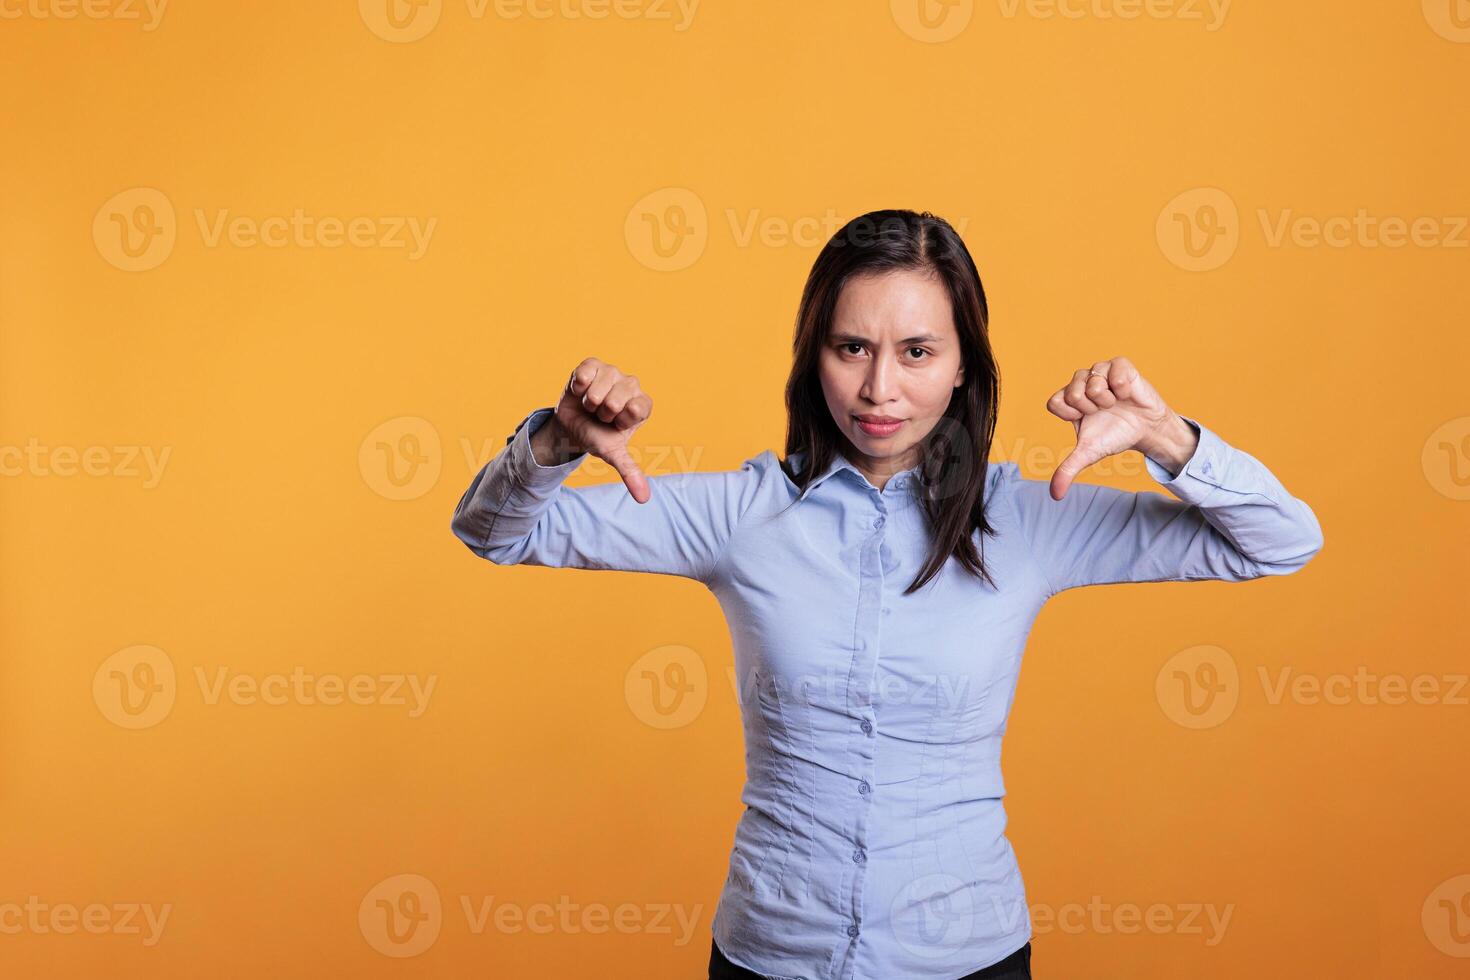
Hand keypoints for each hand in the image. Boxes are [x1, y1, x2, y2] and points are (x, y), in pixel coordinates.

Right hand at [548, 357, 653, 502]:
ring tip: (590, 406)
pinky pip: (585, 373)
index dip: (620, 420)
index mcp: (642, 404)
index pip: (637, 409)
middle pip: (616, 400)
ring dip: (588, 402)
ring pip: (598, 390)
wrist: (572, 426)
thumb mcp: (612, 454)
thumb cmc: (598, 437)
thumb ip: (630, 472)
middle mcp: (631, 385)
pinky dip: (578, 386)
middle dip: (602, 413)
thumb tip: (643, 499)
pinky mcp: (593, 364)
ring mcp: (613, 372)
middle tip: (599, 415)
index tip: (614, 424)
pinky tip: (579, 391)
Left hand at [1044, 355, 1192, 500]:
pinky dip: (1122, 387)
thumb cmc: (1115, 436)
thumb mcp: (1089, 453)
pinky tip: (1126, 394)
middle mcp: (1081, 382)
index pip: (1054, 402)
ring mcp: (1100, 371)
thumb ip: (1068, 469)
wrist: (1146, 430)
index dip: (1071, 415)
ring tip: (1115, 403)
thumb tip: (1055, 496)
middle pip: (1072, 391)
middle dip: (1090, 408)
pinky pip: (1115, 370)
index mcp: (1068, 400)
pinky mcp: (1120, 365)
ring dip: (1107, 399)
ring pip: (1092, 380)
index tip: (1086, 420)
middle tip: (1103, 412)